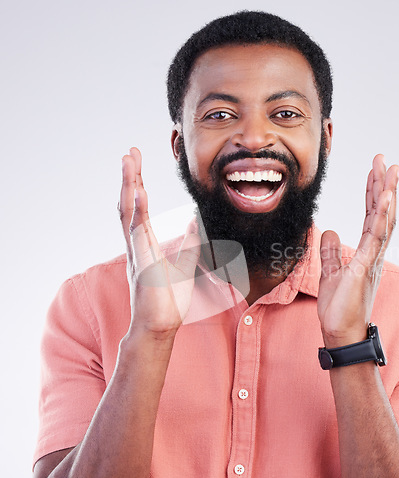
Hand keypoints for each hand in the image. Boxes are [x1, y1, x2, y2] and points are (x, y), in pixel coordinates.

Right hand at [119, 148, 199, 338]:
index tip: (137, 162)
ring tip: (128, 161)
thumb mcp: (184, 263)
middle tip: (130, 151)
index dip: (138, 184)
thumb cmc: (169, 299)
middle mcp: (137, 244)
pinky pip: (137, 232)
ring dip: (128, 185)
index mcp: (145, 243)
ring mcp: (137, 252)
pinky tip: (139, 192)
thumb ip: (187, 241)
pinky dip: (138, 211)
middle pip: (129, 203)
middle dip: (129, 177)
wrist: (162, 325)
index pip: (139, 207)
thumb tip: (192, 221)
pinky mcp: (141, 262)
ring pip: (128, 212)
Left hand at [317, 154, 398, 347]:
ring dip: (387, 193)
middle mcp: (374, 253)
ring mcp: (372, 259)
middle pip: (381, 213)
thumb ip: (330, 251)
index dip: (372, 194)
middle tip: (384, 160)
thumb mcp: (331, 272)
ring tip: (391, 169)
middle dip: (383, 186)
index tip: (374, 172)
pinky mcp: (366, 266)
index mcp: (366, 253)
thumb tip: (327, 230)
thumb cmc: (338, 307)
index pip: (371, 217)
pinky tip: (385, 196)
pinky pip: (376, 237)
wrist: (339, 332)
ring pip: (384, 220)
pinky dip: (382, 215)